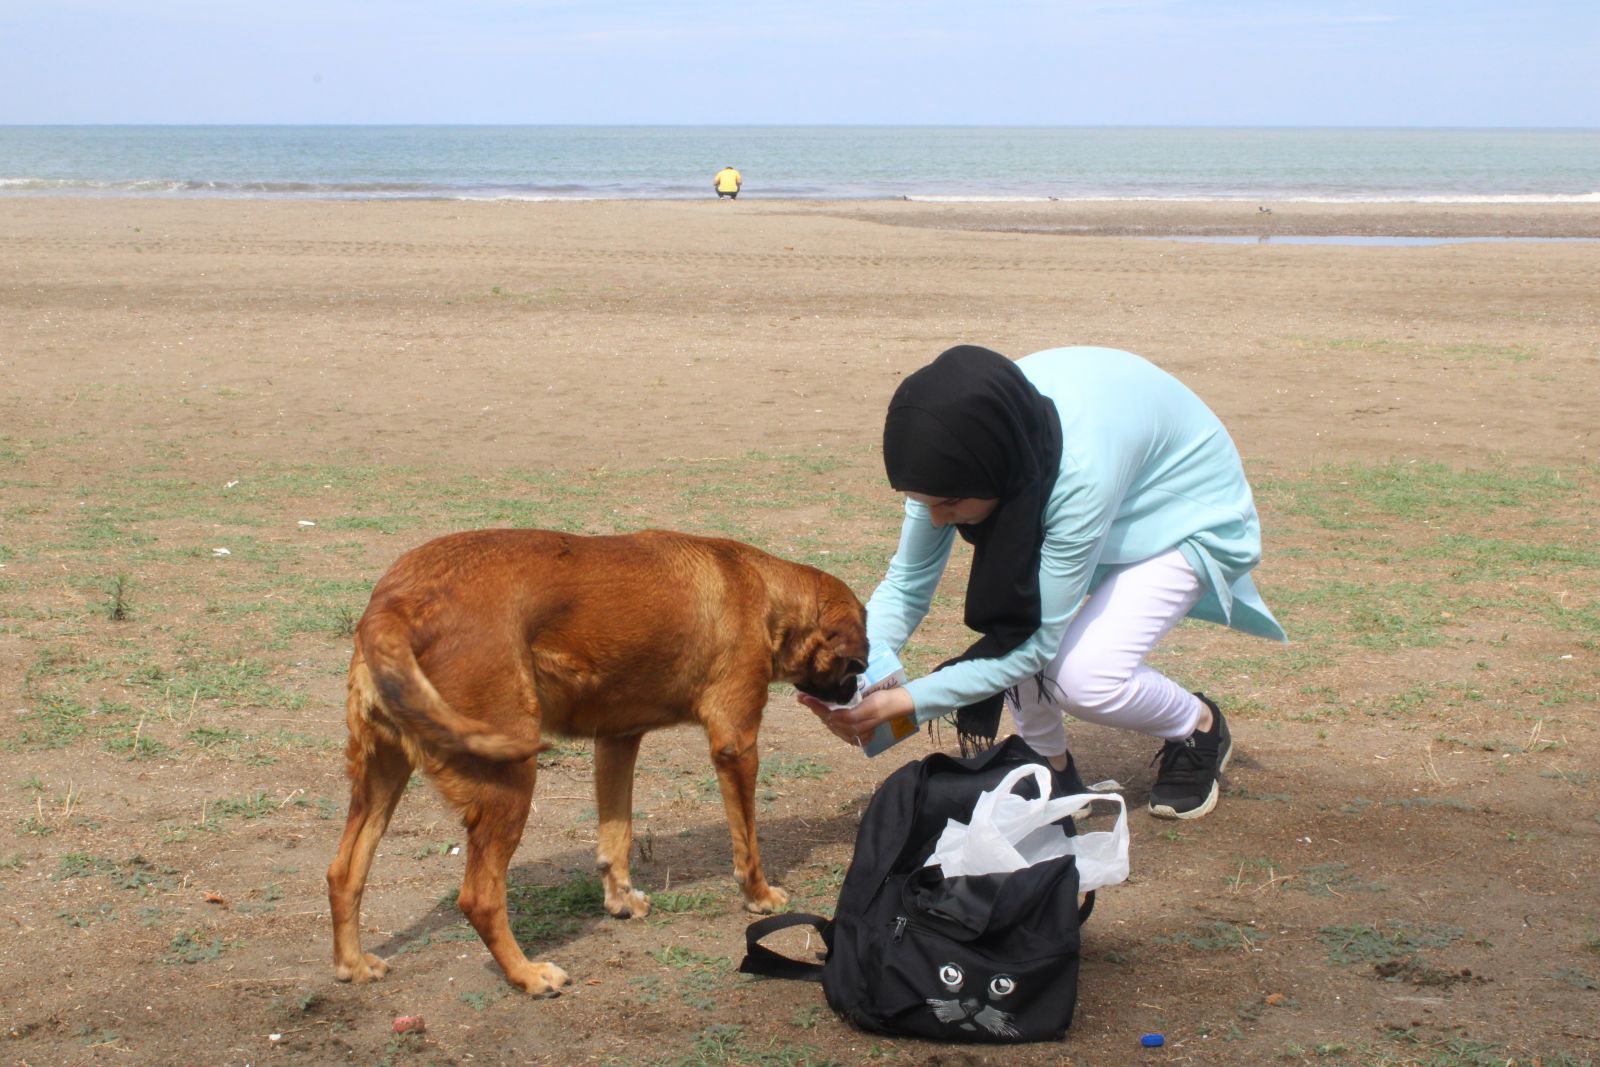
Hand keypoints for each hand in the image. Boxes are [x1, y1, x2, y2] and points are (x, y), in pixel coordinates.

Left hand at [798, 688, 914, 745]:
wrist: (898, 703)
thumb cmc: (884, 703)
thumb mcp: (869, 708)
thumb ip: (850, 717)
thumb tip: (830, 719)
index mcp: (855, 729)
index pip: (829, 717)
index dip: (816, 707)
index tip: (803, 697)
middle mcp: (852, 733)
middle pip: (827, 720)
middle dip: (814, 708)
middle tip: (801, 696)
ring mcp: (853, 731)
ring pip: (830, 721)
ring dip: (819, 710)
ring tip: (808, 699)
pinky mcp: (855, 726)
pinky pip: (836, 721)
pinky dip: (827, 713)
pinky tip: (821, 706)